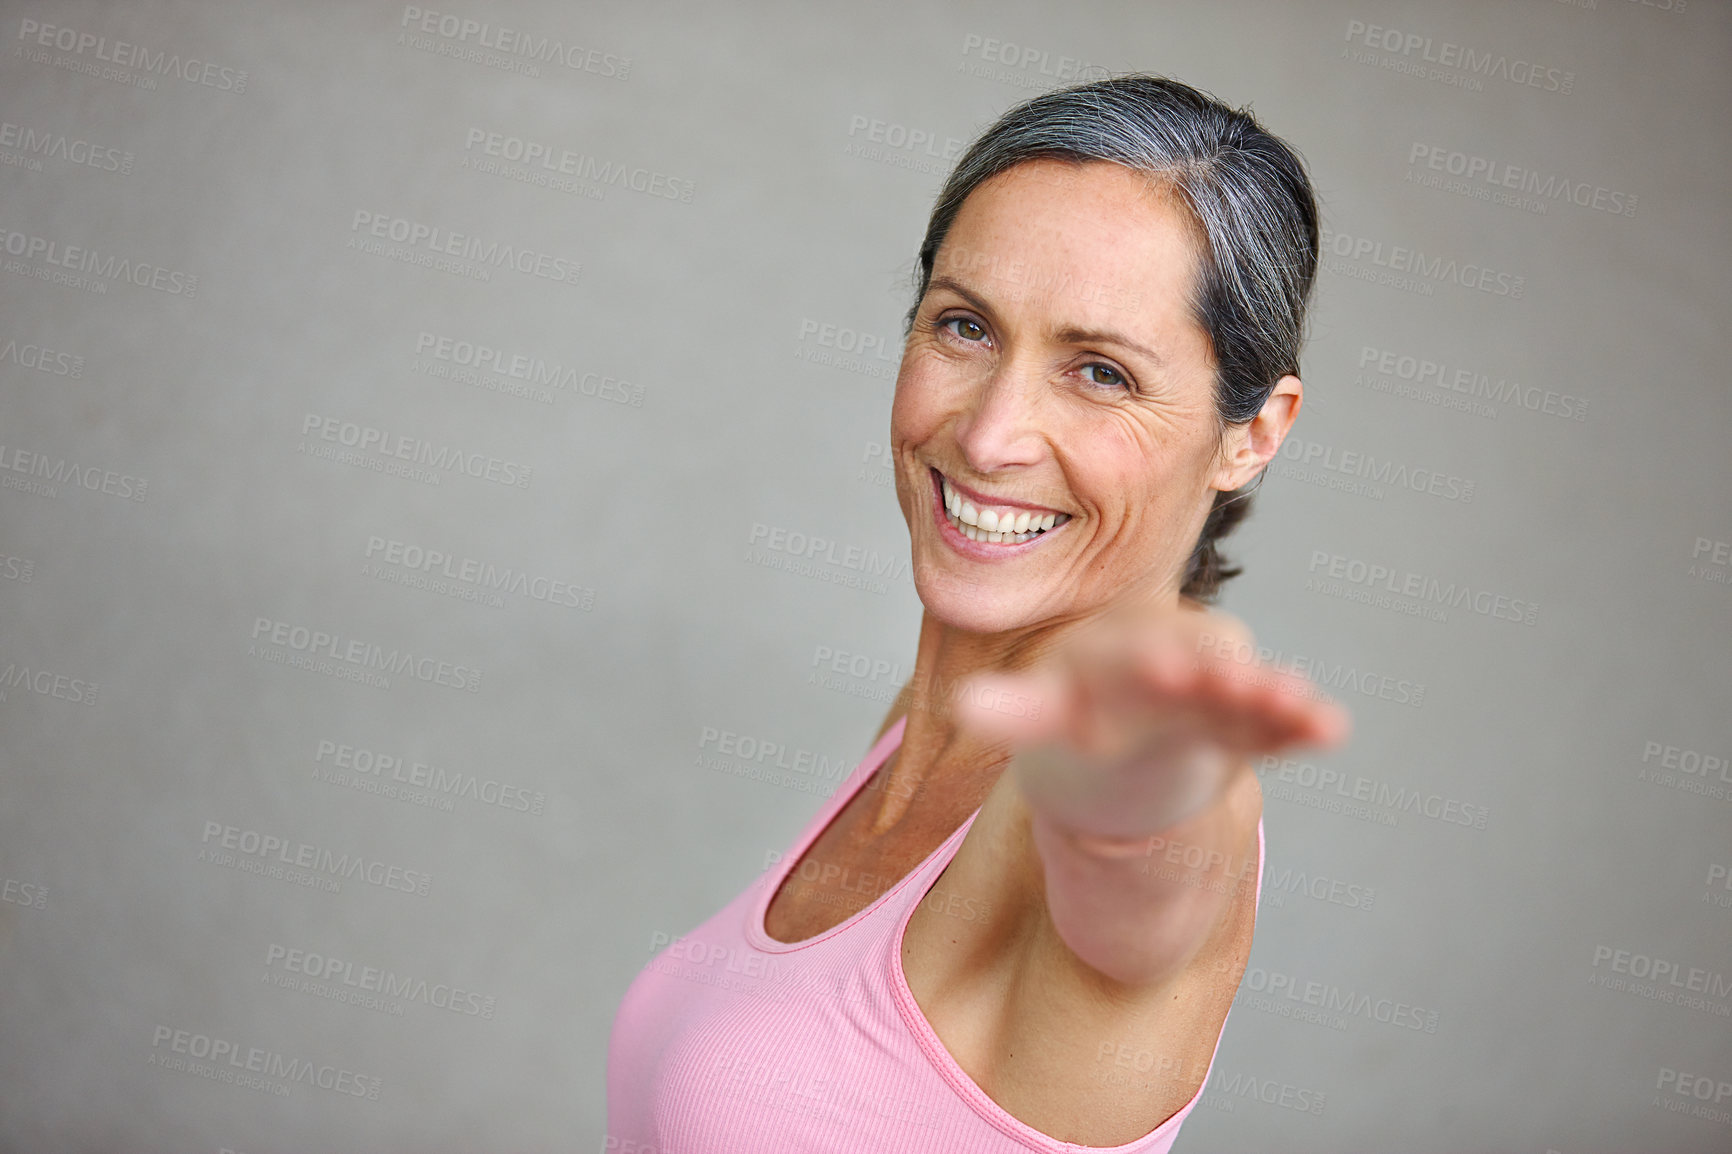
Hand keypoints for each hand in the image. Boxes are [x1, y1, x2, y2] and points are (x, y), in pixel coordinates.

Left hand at [952, 605, 1350, 841]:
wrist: (1125, 729)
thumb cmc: (1080, 710)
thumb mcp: (1042, 714)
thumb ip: (1011, 713)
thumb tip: (962, 708)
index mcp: (1119, 649)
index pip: (1132, 651)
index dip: (1147, 660)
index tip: (1162, 665)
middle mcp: (1173, 657)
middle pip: (1199, 662)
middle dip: (1218, 674)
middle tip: (1240, 681)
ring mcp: (1213, 690)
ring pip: (1246, 689)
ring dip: (1272, 697)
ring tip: (1302, 709)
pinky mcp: (1244, 723)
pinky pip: (1275, 722)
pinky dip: (1302, 725)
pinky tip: (1331, 730)